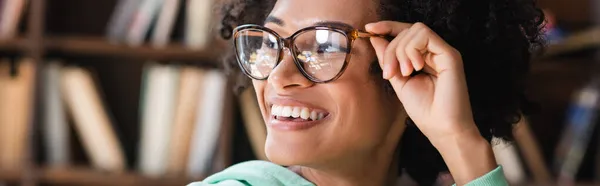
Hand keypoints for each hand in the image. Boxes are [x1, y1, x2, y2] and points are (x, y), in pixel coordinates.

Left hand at [365, 21, 476, 143]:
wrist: (441, 128)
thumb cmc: (424, 110)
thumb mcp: (398, 81)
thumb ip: (388, 59)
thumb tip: (374, 38)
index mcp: (423, 57)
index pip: (405, 32)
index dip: (387, 27)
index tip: (368, 30)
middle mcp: (434, 51)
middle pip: (406, 31)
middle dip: (391, 48)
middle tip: (390, 73)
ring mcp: (443, 52)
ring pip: (415, 30)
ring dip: (401, 50)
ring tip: (404, 73)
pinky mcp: (450, 55)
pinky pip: (425, 35)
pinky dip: (413, 49)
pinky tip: (414, 68)